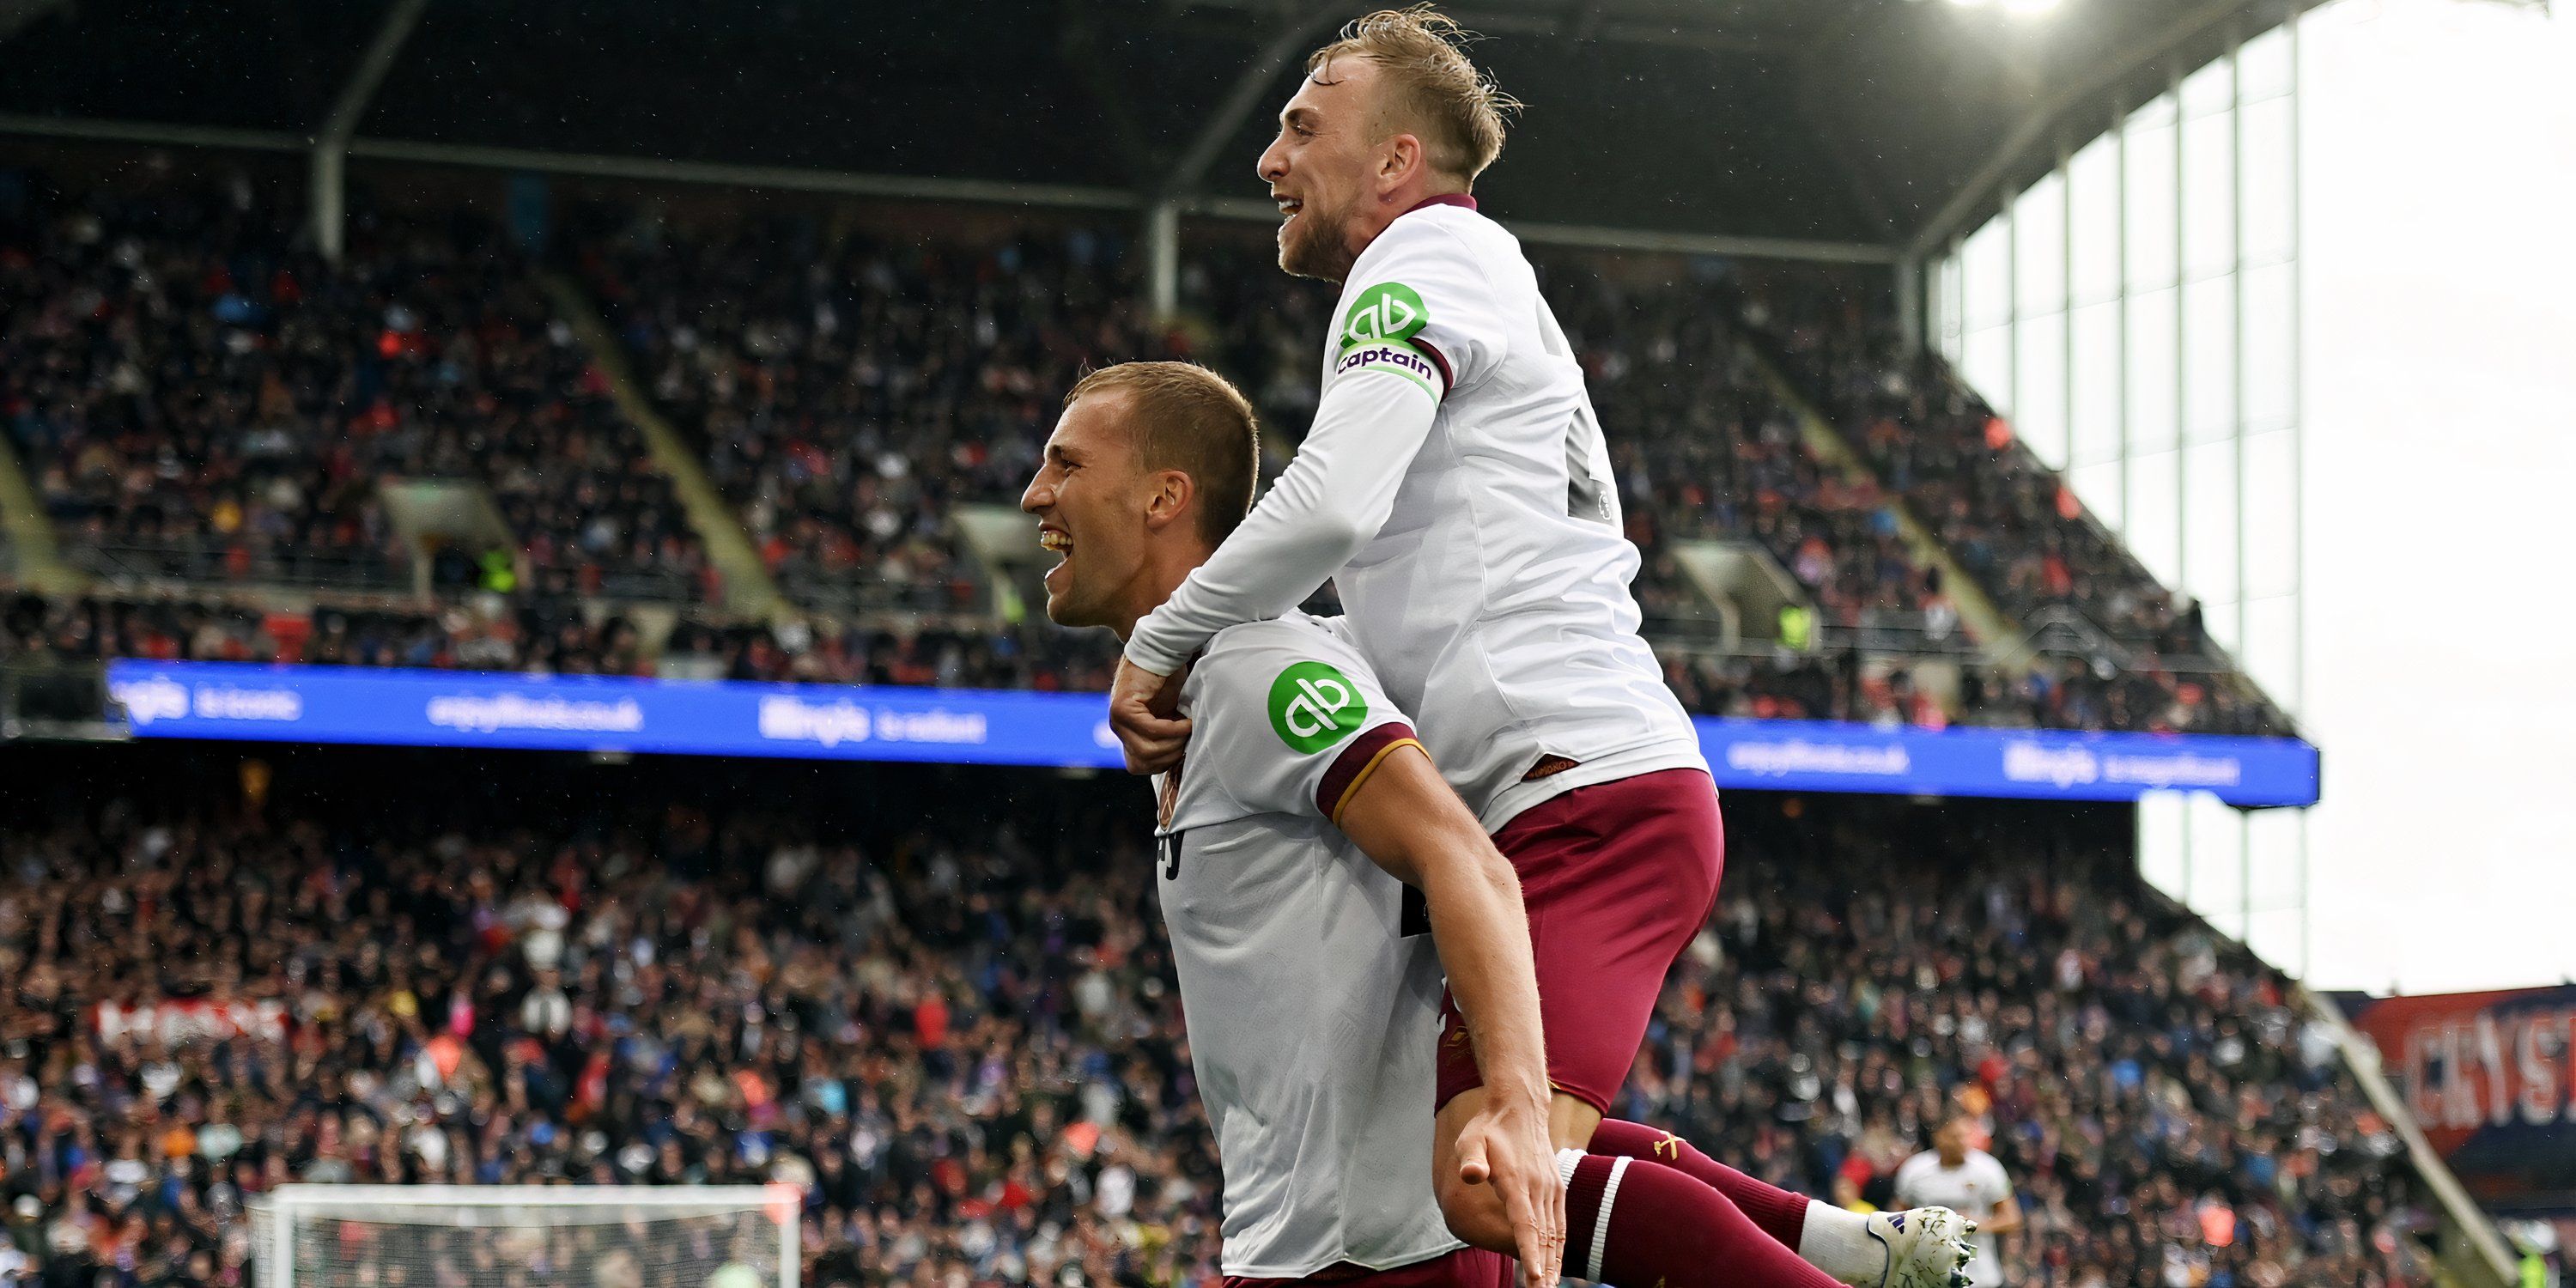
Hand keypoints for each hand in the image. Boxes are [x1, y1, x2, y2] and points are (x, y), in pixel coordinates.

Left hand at [1109, 656, 1189, 773]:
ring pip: (1146, 751)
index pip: (1140, 766)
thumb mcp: (1171, 717)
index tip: (1184, 746)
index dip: (1166, 761)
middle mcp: (1119, 729)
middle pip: (1144, 763)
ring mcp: (1117, 719)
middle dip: (1173, 753)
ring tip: (1188, 726)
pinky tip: (1186, 720)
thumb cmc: (1171, 682)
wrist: (1162, 651)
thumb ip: (1168, 738)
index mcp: (1128, 734)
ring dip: (1174, 742)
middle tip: (1189, 735)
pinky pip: (1150, 730)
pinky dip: (1173, 729)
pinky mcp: (1122, 708)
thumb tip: (1182, 760)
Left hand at [1453, 1092, 1563, 1287]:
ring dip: (1554, 1260)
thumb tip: (1470, 1175)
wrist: (1520, 1107)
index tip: (1535, 1276)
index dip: (1530, 1252)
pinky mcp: (1556, 1187)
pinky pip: (1560, 1222)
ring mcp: (1551, 1188)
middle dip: (1544, 1267)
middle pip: (1544, 1235)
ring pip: (1556, 1232)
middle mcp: (1540, 1187)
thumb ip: (1470, 1158)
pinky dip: (1559, 1245)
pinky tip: (1556, 1261)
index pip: (1526, 1223)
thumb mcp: (1471, 1139)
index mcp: (1518, 1181)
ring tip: (1550, 1286)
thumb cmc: (1490, 1127)